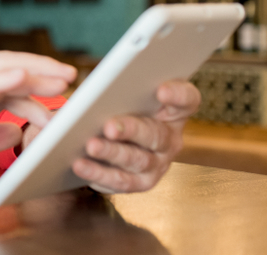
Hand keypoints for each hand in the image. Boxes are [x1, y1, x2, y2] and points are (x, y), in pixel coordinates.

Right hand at [0, 51, 74, 173]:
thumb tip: (12, 135)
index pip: (1, 82)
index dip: (32, 84)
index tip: (58, 94)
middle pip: (4, 68)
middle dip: (40, 70)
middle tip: (70, 78)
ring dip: (32, 70)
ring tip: (60, 76)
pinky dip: (3, 78)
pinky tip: (25, 77)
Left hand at [71, 79, 200, 192]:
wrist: (111, 139)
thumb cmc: (118, 106)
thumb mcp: (123, 93)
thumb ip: (119, 85)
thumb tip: (92, 84)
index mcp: (173, 110)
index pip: (186, 100)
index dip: (177, 95)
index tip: (161, 90)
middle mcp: (170, 139)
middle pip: (155, 134)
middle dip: (131, 130)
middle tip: (109, 126)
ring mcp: (158, 163)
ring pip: (137, 159)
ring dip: (112, 153)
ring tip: (91, 146)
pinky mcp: (140, 182)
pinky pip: (121, 181)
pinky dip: (99, 173)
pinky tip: (80, 165)